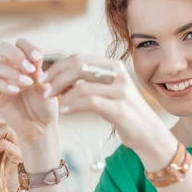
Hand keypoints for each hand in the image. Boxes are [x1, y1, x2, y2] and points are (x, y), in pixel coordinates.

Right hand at [0, 39, 58, 145]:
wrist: (41, 127)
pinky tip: (16, 91)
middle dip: (16, 54)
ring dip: (13, 72)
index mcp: (24, 62)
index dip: (28, 47)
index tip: (39, 58)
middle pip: (3, 47)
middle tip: (30, 68)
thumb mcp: (46, 84)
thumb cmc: (45, 106)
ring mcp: (1, 81)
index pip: (20, 43)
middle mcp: (11, 68)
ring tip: (28, 84)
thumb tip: (34, 57)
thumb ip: (39, 70)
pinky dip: (4, 85)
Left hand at [42, 54, 165, 150]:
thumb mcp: (105, 91)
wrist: (148, 133)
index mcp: (112, 65)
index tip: (44, 79)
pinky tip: (65, 112)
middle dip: (56, 78)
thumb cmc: (121, 111)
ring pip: (82, 86)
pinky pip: (90, 103)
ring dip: (63, 95)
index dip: (57, 67)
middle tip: (45, 90)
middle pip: (79, 66)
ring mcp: (121, 91)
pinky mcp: (120, 110)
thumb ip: (86, 82)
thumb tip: (58, 78)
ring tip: (54, 103)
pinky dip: (73, 106)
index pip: (78, 58)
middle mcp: (118, 74)